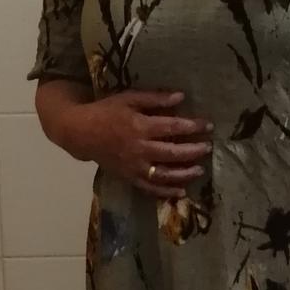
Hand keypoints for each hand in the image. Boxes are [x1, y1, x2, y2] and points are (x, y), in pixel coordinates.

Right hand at [62, 91, 212, 197]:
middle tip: (208, 148)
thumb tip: (181, 97)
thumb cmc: (106, 111)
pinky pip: (150, 188)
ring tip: (199, 170)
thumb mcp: (129, 98)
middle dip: (194, 151)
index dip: (192, 127)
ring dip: (184, 173)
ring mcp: (134, 166)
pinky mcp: (128, 177)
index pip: (173, 127)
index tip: (207, 126)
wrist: (81, 132)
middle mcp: (139, 149)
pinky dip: (166, 192)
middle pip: (173, 152)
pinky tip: (181, 192)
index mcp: (140, 126)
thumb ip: (155, 99)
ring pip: (164, 174)